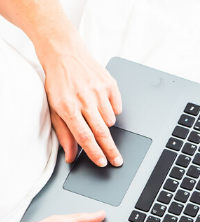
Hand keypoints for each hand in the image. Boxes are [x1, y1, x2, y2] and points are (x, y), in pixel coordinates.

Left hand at [37, 35, 122, 166]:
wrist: (64, 52)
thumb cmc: (57, 81)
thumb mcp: (54, 107)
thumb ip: (63, 133)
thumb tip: (70, 155)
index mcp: (67, 106)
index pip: (84, 136)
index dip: (94, 152)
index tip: (102, 162)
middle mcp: (84, 99)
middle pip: (102, 132)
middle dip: (111, 150)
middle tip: (118, 161)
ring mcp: (98, 91)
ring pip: (110, 121)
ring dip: (105, 124)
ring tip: (95, 113)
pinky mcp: (109, 84)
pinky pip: (117, 107)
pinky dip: (111, 110)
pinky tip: (101, 102)